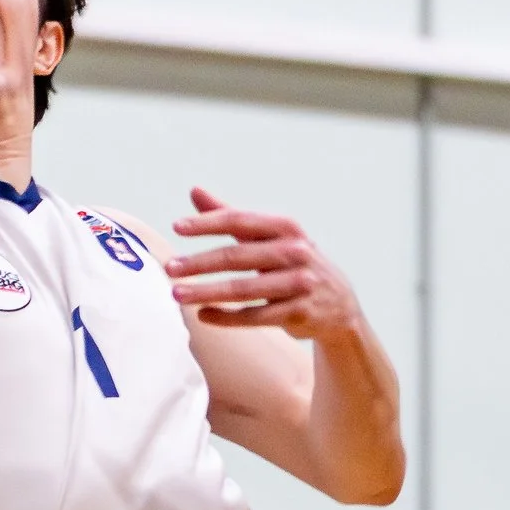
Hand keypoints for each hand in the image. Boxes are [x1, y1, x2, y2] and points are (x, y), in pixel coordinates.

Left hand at [164, 191, 362, 337]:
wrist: (340, 306)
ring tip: (177, 294)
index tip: (177, 227)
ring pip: (244, 290)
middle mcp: (296, 253)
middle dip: (199, 263)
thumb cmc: (294, 265)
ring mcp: (299, 284)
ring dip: (206, 292)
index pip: (240, 221)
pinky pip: (255, 316)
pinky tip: (203, 316)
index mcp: (286, 228)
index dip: (208, 223)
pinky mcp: (299, 313)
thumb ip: (232, 216)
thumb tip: (194, 191)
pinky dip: (227, 317)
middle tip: (170, 268)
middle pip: (237, 256)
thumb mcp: (270, 237)